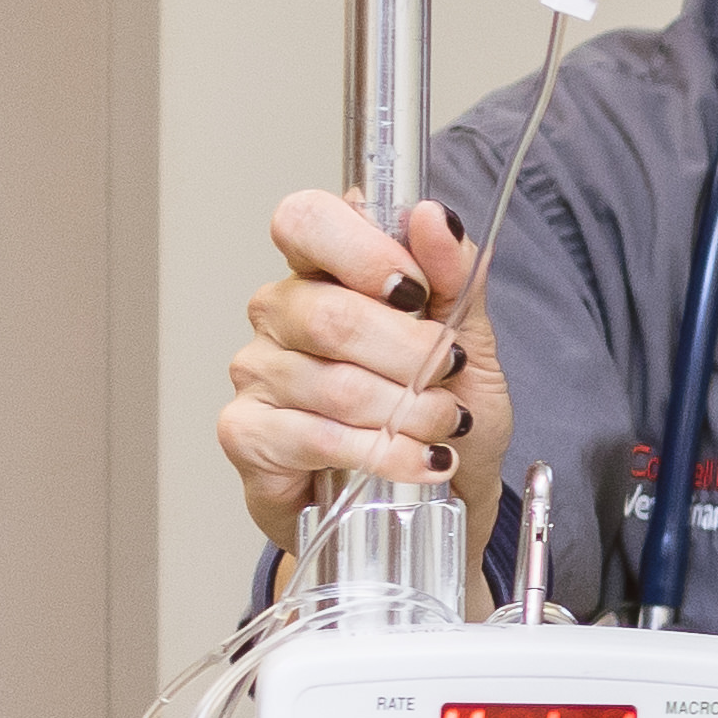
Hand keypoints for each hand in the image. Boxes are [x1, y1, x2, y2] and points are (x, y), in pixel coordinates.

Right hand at [224, 186, 510, 550]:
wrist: (436, 500)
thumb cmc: (444, 414)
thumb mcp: (470, 340)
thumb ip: (455, 274)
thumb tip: (432, 217)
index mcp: (325, 270)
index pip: (306, 220)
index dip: (364, 253)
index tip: (415, 293)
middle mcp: (280, 313)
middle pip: (332, 314)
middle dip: (412, 357)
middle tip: (448, 382)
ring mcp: (257, 372)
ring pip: (335, 384)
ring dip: (409, 415)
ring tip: (441, 428)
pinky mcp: (247, 433)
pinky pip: (314, 437)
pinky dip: (382, 454)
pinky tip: (414, 462)